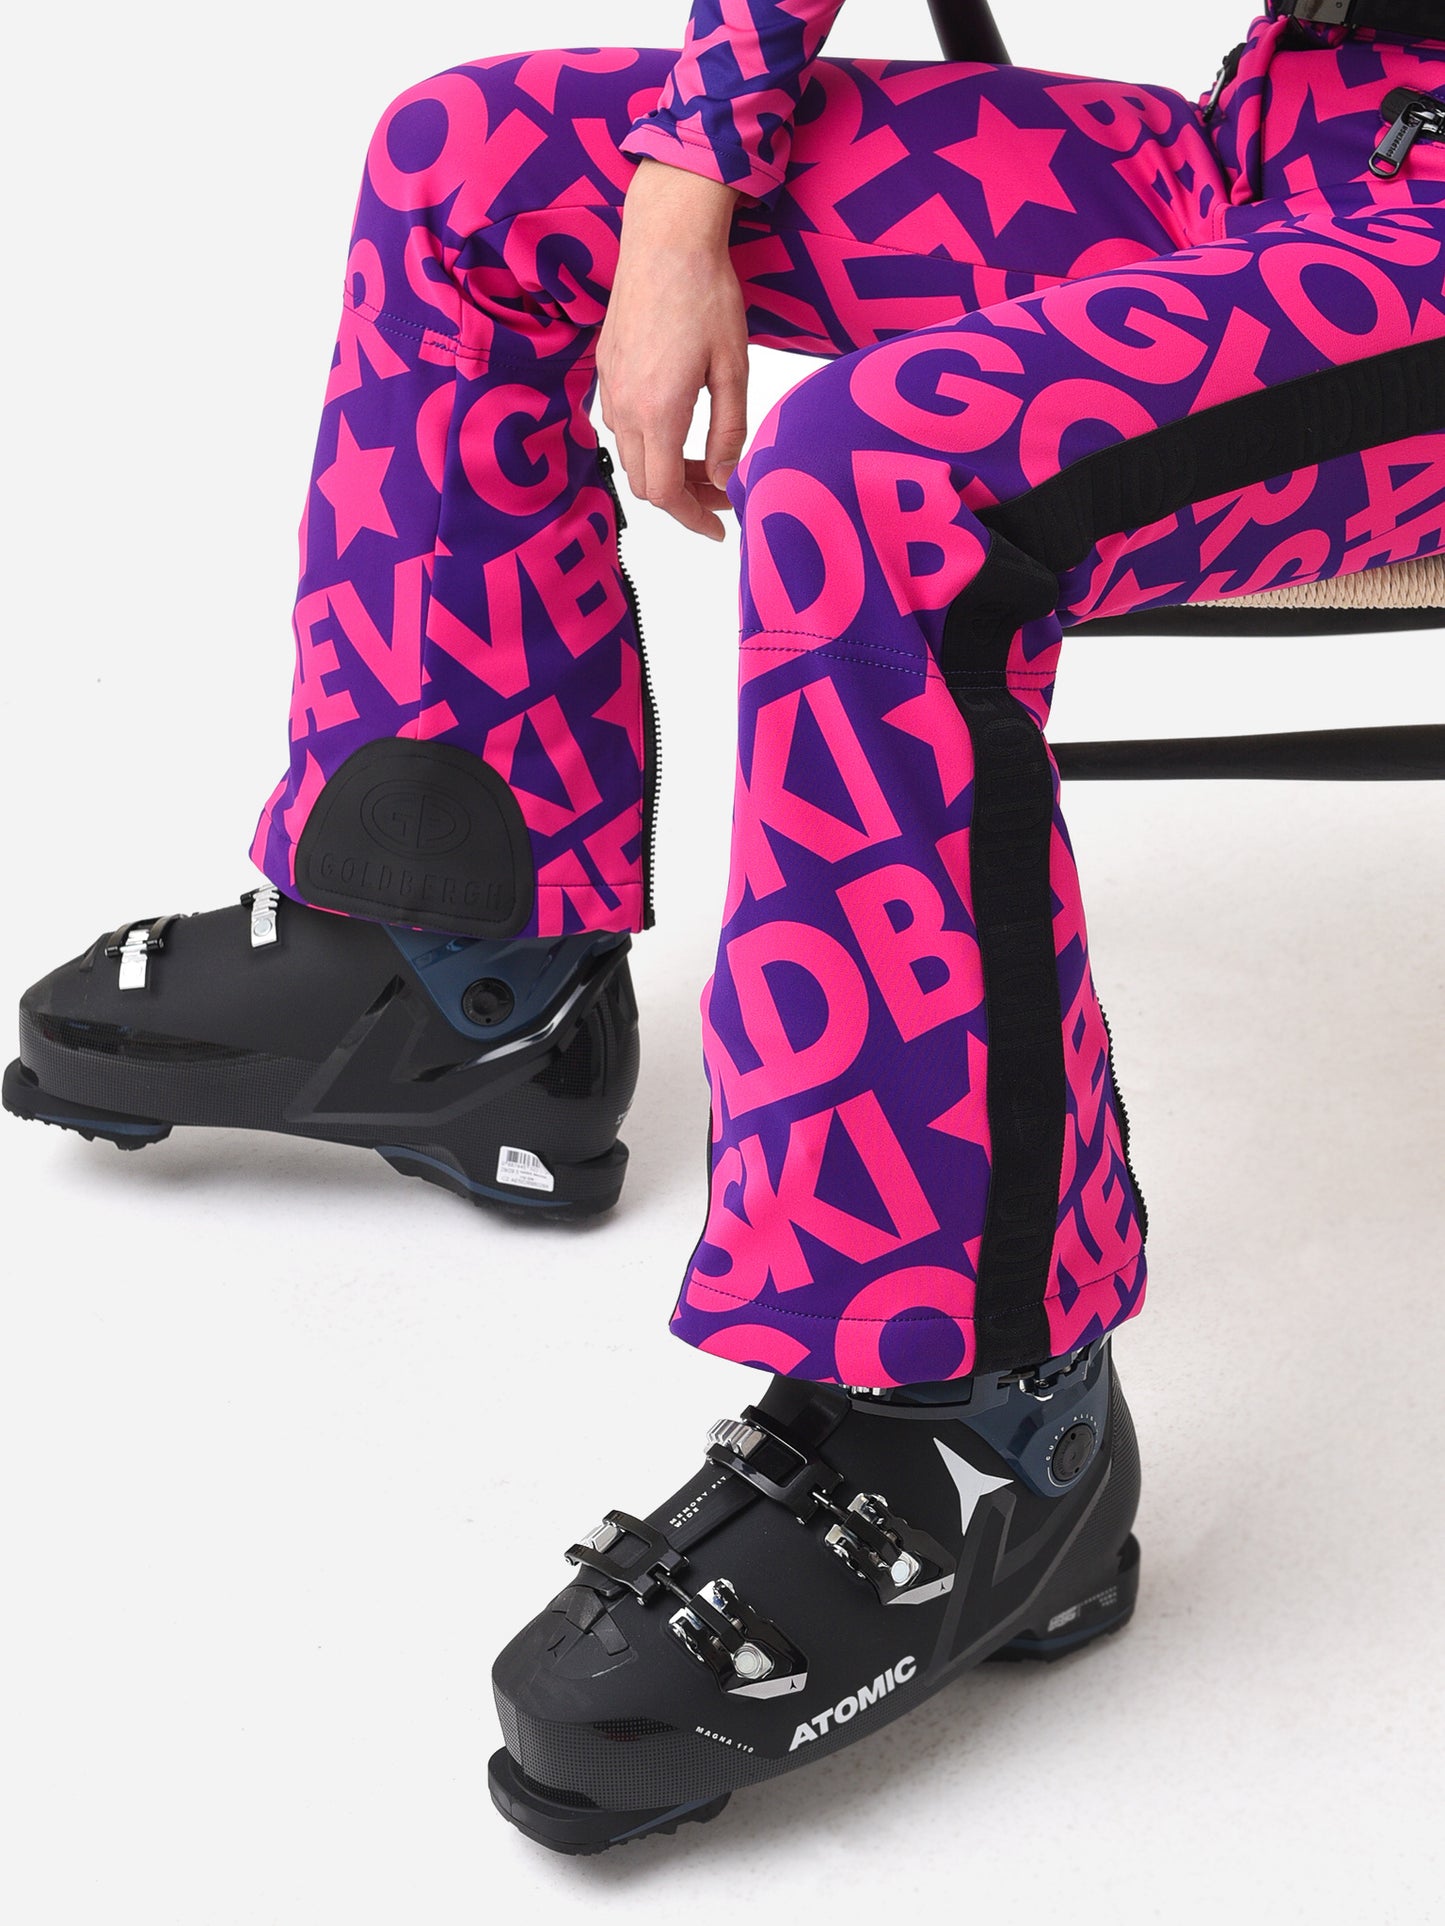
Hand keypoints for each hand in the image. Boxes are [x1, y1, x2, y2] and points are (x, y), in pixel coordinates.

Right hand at [598, 160, 748, 539]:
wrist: (665, 237)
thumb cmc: (706, 294)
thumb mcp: (733, 369)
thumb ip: (728, 432)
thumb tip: (724, 479)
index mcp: (657, 412)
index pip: (664, 494)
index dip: (692, 519)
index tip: (718, 527)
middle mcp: (624, 406)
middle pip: (644, 482)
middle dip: (683, 497)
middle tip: (722, 489)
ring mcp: (609, 386)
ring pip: (631, 454)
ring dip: (665, 468)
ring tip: (704, 458)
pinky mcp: (606, 367)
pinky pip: (621, 424)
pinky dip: (649, 441)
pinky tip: (677, 423)